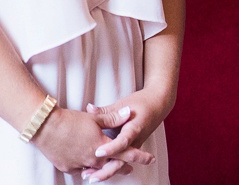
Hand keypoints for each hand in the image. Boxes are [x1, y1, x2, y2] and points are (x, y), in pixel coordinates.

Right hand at [32, 103, 153, 180]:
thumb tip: (129, 112)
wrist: (45, 128)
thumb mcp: (95, 118)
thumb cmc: (71, 121)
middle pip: (112, 165)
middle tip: (130, 168)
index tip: (150, 159)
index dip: (139, 157)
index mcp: (102, 146)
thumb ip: (114, 117)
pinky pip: (80, 170)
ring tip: (110, 168)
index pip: (126, 153)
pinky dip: (86, 167)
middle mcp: (92, 159)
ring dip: (103, 168)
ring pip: (95, 169)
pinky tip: (88, 166)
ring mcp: (78, 165)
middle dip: (121, 166)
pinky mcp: (66, 167)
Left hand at [84, 86, 173, 168]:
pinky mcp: (132, 148)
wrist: (159, 104)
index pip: (124, 141)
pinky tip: (94, 170)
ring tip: (89, 176)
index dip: (111, 148)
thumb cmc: (143, 102)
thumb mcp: (124, 104)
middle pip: (123, 160)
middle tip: (92, 177)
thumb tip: (89, 109)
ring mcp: (134, 146)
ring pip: (121, 163)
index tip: (98, 152)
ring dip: (105, 171)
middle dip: (107, 170)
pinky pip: (121, 159)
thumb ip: (106, 110)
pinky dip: (108, 166)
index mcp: (135, 128)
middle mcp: (136, 140)